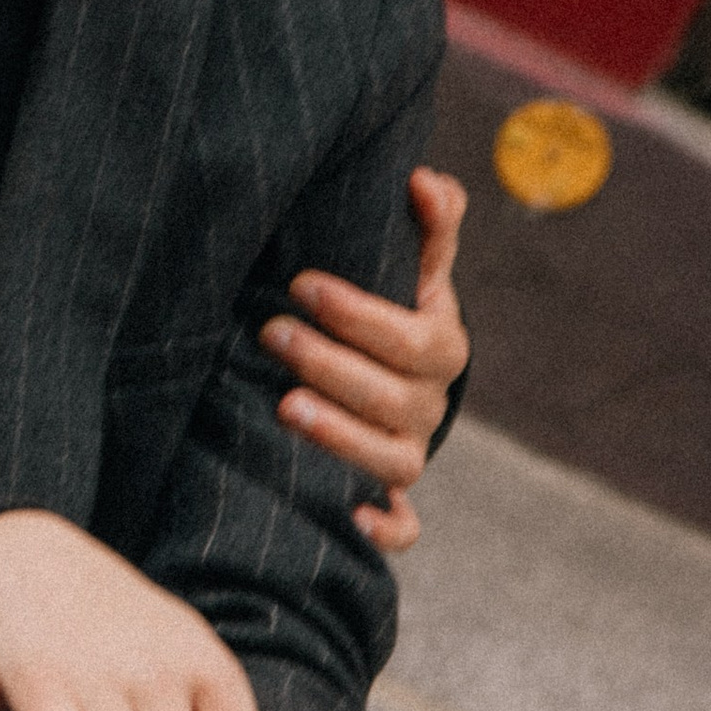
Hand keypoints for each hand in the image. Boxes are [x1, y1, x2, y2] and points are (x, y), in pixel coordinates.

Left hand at [260, 166, 468, 553]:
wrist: (386, 382)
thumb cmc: (389, 312)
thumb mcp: (410, 269)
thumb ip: (427, 225)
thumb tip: (426, 179)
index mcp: (440, 349)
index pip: (412, 337)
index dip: (359, 314)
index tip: (301, 284)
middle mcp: (428, 408)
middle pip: (393, 398)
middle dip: (331, 365)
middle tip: (271, 332)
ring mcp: (408, 457)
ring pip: (392, 461)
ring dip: (340, 437)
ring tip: (283, 407)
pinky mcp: (390, 503)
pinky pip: (402, 530)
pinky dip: (383, 529)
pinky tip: (349, 516)